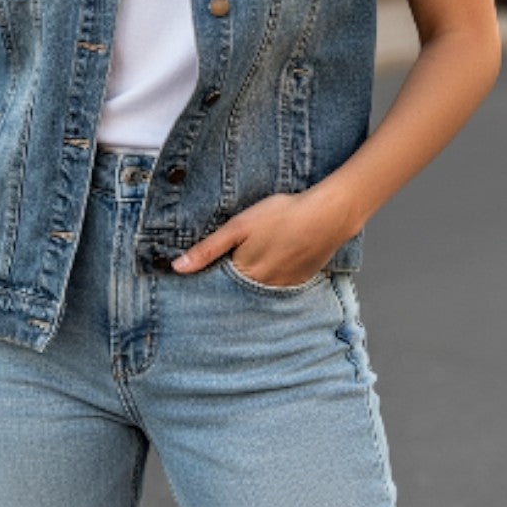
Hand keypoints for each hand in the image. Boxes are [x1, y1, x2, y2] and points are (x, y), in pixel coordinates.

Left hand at [171, 182, 353, 286]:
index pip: (218, 286)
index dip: (208, 280)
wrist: (328, 215)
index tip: (197, 279)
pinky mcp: (301, 280)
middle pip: (238, 291)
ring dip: (251, 282)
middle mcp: (264, 288)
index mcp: (245, 275)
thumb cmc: (282, 215)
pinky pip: (279, 286)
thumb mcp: (238, 226)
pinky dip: (272, 278)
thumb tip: (177, 268)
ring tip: (252, 263)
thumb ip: (208, 249)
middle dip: (228, 284)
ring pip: (259, 290)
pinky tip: (274, 261)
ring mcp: (285, 286)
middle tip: (226, 270)